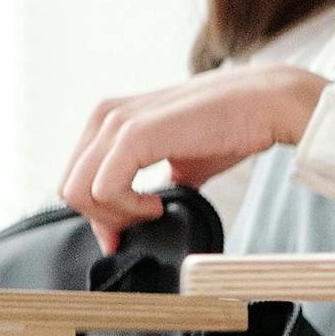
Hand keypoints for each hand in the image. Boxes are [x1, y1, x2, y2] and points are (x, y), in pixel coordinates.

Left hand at [59, 60, 325, 228]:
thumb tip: (133, 224)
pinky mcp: (134, 135)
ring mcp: (116, 123)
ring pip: (79, 191)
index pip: (77, 175)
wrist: (264, 104)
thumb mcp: (177, 163)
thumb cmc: (229, 129)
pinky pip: (105, 189)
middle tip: (145, 221)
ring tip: (154, 210)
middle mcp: (105, 116)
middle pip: (70, 187)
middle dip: (104, 217)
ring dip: (116, 214)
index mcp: (110, 119)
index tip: (127, 231)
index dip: (98, 211)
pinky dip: (129, 208)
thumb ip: (148, 187)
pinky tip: (158, 204)